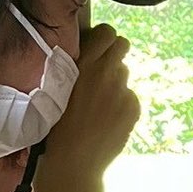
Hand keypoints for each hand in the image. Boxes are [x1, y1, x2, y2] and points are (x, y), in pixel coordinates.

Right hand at [36, 25, 138, 183]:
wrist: (75, 159)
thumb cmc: (60, 124)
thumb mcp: (59, 87)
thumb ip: (80, 67)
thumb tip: (97, 53)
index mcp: (82, 63)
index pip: (107, 32)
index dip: (106, 39)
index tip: (101, 48)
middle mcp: (104, 72)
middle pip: (123, 45)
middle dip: (117, 53)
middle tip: (106, 70)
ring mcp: (121, 89)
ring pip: (125, 74)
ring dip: (116, 83)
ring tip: (100, 104)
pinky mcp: (133, 106)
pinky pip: (131, 97)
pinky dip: (123, 105)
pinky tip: (108, 119)